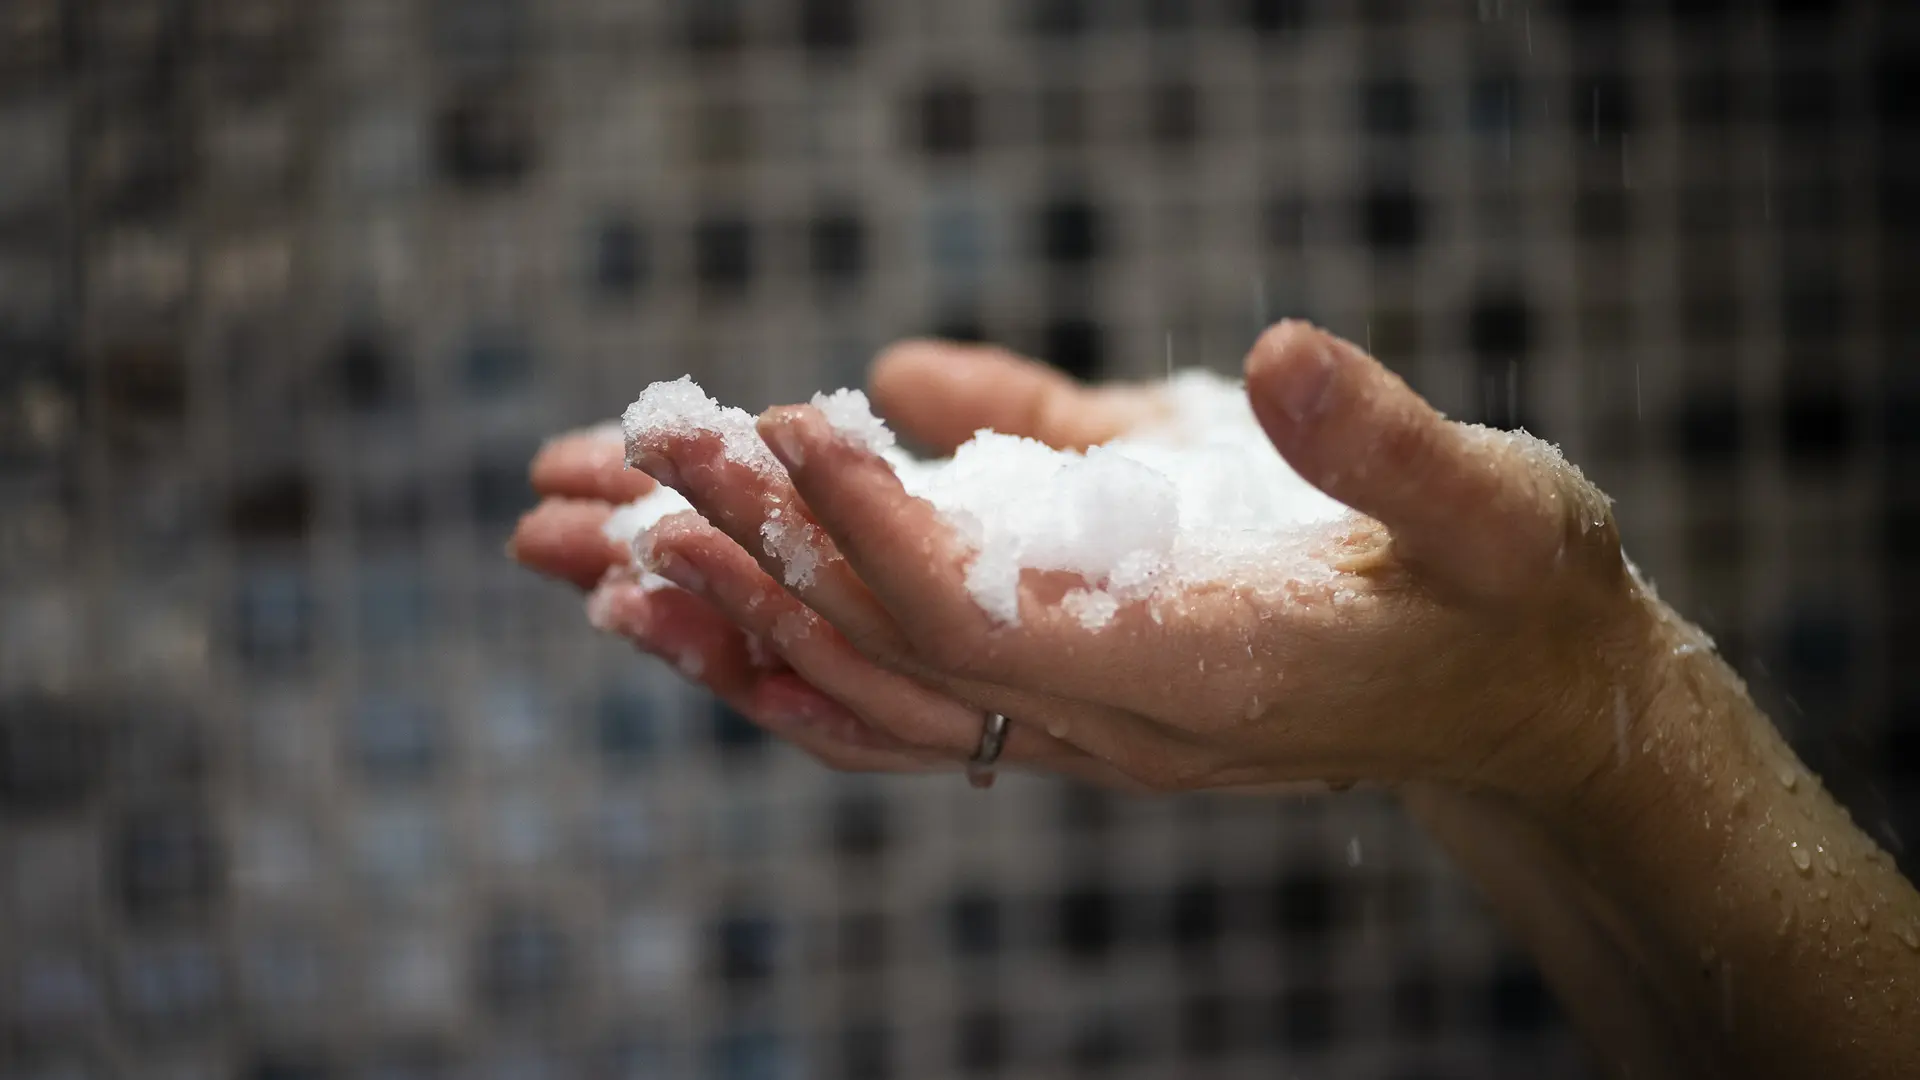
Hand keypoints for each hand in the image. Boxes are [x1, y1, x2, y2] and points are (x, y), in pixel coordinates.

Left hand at [522, 322, 1664, 804]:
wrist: (1514, 703)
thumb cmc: (1512, 596)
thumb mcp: (1494, 512)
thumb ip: (1385, 446)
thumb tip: (1276, 352)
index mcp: (1199, 679)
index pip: (985, 621)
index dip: (868, 530)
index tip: (764, 424)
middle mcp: (1110, 724)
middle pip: (879, 654)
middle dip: (737, 555)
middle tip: (592, 467)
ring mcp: (1073, 721)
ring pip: (856, 690)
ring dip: (711, 616)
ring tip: (565, 547)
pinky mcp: (1061, 687)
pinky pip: (890, 689)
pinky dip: (772, 643)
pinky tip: (680, 599)